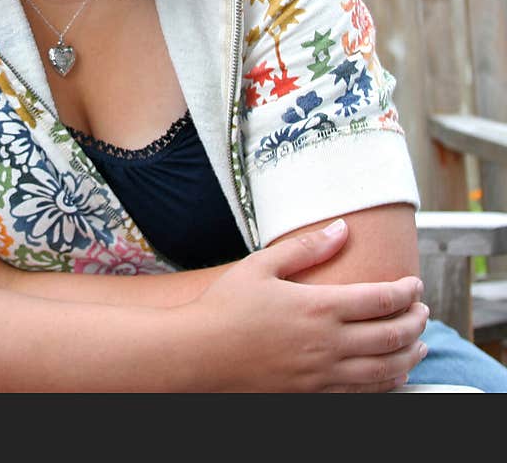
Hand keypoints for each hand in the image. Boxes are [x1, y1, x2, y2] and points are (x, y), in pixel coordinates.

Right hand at [185, 219, 428, 392]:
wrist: (200, 355)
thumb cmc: (226, 306)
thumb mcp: (261, 265)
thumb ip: (305, 247)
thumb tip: (341, 228)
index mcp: (319, 307)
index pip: (382, 300)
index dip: (406, 292)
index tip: (415, 284)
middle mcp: (329, 344)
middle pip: (393, 336)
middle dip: (416, 322)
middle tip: (424, 311)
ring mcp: (324, 375)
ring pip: (386, 370)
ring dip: (410, 355)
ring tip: (420, 344)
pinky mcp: (315, 395)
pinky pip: (365, 393)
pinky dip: (389, 383)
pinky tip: (393, 374)